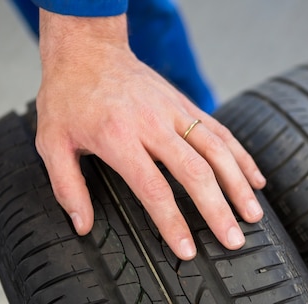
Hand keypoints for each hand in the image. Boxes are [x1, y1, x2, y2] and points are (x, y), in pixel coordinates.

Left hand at [35, 10, 265, 259]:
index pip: (153, 188)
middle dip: (218, 210)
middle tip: (233, 241)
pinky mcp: (186, 105)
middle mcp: (153, 124)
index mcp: (118, 137)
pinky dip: (241, 156)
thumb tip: (82, 226)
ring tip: (253, 216)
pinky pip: (221, 132)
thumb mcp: (51, 142)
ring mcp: (175, 112)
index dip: (173, 222)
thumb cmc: (68, 97)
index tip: (187, 250)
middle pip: (196, 172)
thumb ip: (67, 187)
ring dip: (239, 185)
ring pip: (217, 150)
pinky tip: (256, 179)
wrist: (88, 48)